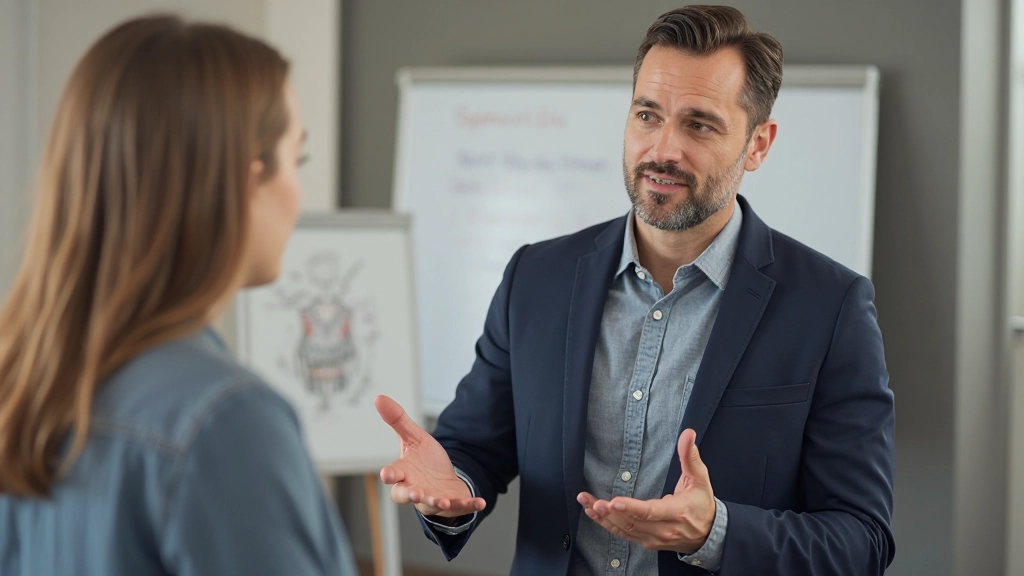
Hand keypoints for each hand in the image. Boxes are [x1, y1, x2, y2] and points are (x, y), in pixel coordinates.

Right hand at [375, 395, 486, 517]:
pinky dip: (470, 505)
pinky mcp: (452, 504)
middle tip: (415, 494)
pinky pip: (460, 507)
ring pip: (431, 504)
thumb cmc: (424, 461)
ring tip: (444, 501)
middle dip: (410, 495)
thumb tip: (379, 397)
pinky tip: (481, 502)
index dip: (390, 475)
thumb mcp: (414, 438)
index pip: (393, 475)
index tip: (387, 474)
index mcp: (404, 473)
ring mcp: (433, 499)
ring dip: (436, 503)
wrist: (444, 479)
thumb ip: (398, 420)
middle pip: (406, 496)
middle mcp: (415, 489)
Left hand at [576, 428, 715, 553]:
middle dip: (611, 512)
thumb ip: (690, 457)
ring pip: (625, 530)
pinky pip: (624, 534)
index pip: (651, 512)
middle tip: (593, 501)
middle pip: (632, 522)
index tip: (614, 501)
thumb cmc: (702, 503)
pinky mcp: (646, 541)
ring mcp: (653, 538)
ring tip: (587, 504)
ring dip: (604, 518)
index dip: (632, 508)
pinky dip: (607, 525)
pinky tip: (593, 514)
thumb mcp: (700, 479)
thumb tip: (688, 434)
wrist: (708, 534)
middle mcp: (663, 529)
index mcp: (676, 512)